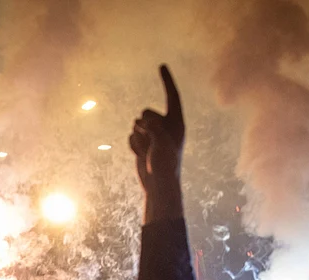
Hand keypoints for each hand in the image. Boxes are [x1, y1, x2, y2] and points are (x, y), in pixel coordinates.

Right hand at [130, 65, 184, 202]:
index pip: (172, 96)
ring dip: (139, 137)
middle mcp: (166, 126)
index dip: (167, 81)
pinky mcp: (143, 142)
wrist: (158, 184)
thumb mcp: (161, 142)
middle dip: (145, 124)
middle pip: (147, 112)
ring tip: (148, 151)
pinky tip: (141, 156)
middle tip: (152, 141)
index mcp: (177, 123)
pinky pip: (131, 135)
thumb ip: (153, 126)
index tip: (162, 65)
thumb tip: (140, 120)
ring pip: (136, 124)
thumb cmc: (165, 165)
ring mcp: (153, 134)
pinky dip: (133, 145)